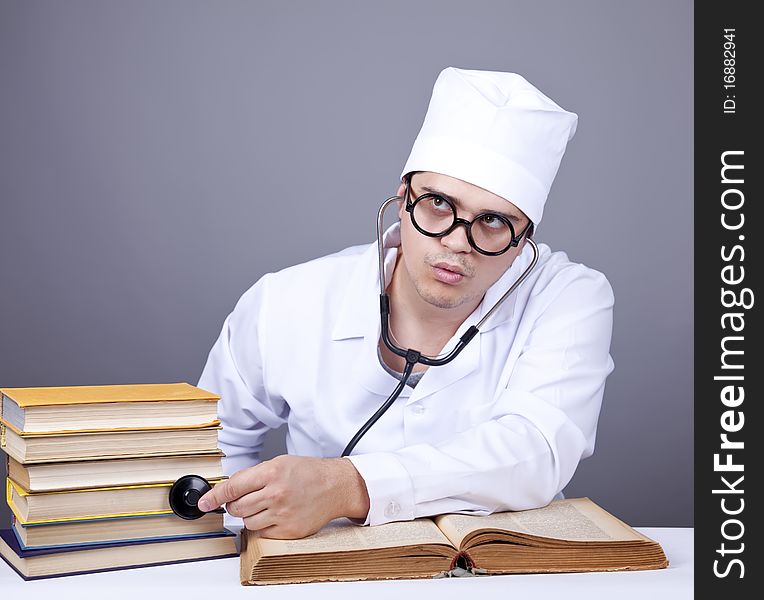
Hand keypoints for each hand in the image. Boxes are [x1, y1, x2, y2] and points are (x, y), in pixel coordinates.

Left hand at [197, 455, 369, 538]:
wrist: (336, 486)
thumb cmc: (309, 473)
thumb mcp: (280, 462)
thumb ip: (253, 475)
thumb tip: (228, 489)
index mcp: (272, 472)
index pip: (233, 487)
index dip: (214, 497)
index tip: (203, 503)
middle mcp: (276, 493)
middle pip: (237, 508)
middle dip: (235, 505)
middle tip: (246, 499)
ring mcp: (283, 513)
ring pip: (247, 522)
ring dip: (250, 516)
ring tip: (266, 505)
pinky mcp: (289, 530)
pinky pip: (262, 533)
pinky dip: (263, 526)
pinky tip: (275, 515)